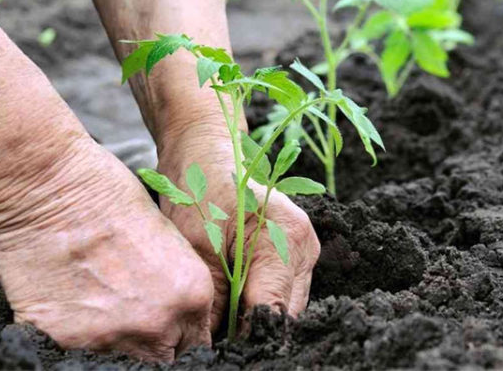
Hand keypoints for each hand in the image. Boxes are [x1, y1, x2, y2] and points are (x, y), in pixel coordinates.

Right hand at [0, 137, 213, 360]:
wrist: (50, 187)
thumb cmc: (111, 195)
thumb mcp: (168, 237)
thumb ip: (179, 284)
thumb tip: (176, 311)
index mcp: (191, 294)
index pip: (196, 341)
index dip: (182, 333)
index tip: (170, 326)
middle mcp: (157, 322)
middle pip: (163, 356)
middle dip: (154, 339)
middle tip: (134, 311)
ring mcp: (110, 336)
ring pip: (122, 356)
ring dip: (116, 335)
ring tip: (99, 297)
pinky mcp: (64, 339)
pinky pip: (78, 349)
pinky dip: (77, 331)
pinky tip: (72, 297)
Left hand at [157, 124, 320, 331]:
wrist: (206, 152)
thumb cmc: (199, 188)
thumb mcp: (198, 248)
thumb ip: (214, 301)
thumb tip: (214, 345)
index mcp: (287, 239)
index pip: (273, 311)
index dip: (246, 337)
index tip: (221, 350)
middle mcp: (305, 246)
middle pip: (285, 314)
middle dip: (252, 330)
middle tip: (216, 339)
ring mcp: (304, 250)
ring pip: (286, 306)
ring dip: (256, 318)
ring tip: (222, 322)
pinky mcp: (295, 253)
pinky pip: (281, 291)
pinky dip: (258, 302)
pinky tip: (234, 303)